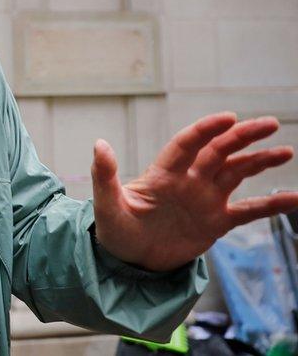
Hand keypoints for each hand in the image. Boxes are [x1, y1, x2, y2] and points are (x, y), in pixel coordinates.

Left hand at [91, 112, 297, 271]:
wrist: (128, 261)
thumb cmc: (114, 229)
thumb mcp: (106, 204)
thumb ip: (105, 175)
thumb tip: (100, 144)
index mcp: (163, 173)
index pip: (187, 144)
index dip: (206, 130)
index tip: (228, 118)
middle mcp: (188, 181)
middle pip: (219, 152)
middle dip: (242, 137)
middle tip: (270, 123)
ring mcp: (204, 200)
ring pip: (237, 173)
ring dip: (260, 162)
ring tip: (286, 151)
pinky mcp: (216, 223)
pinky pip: (248, 211)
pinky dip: (270, 205)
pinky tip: (294, 198)